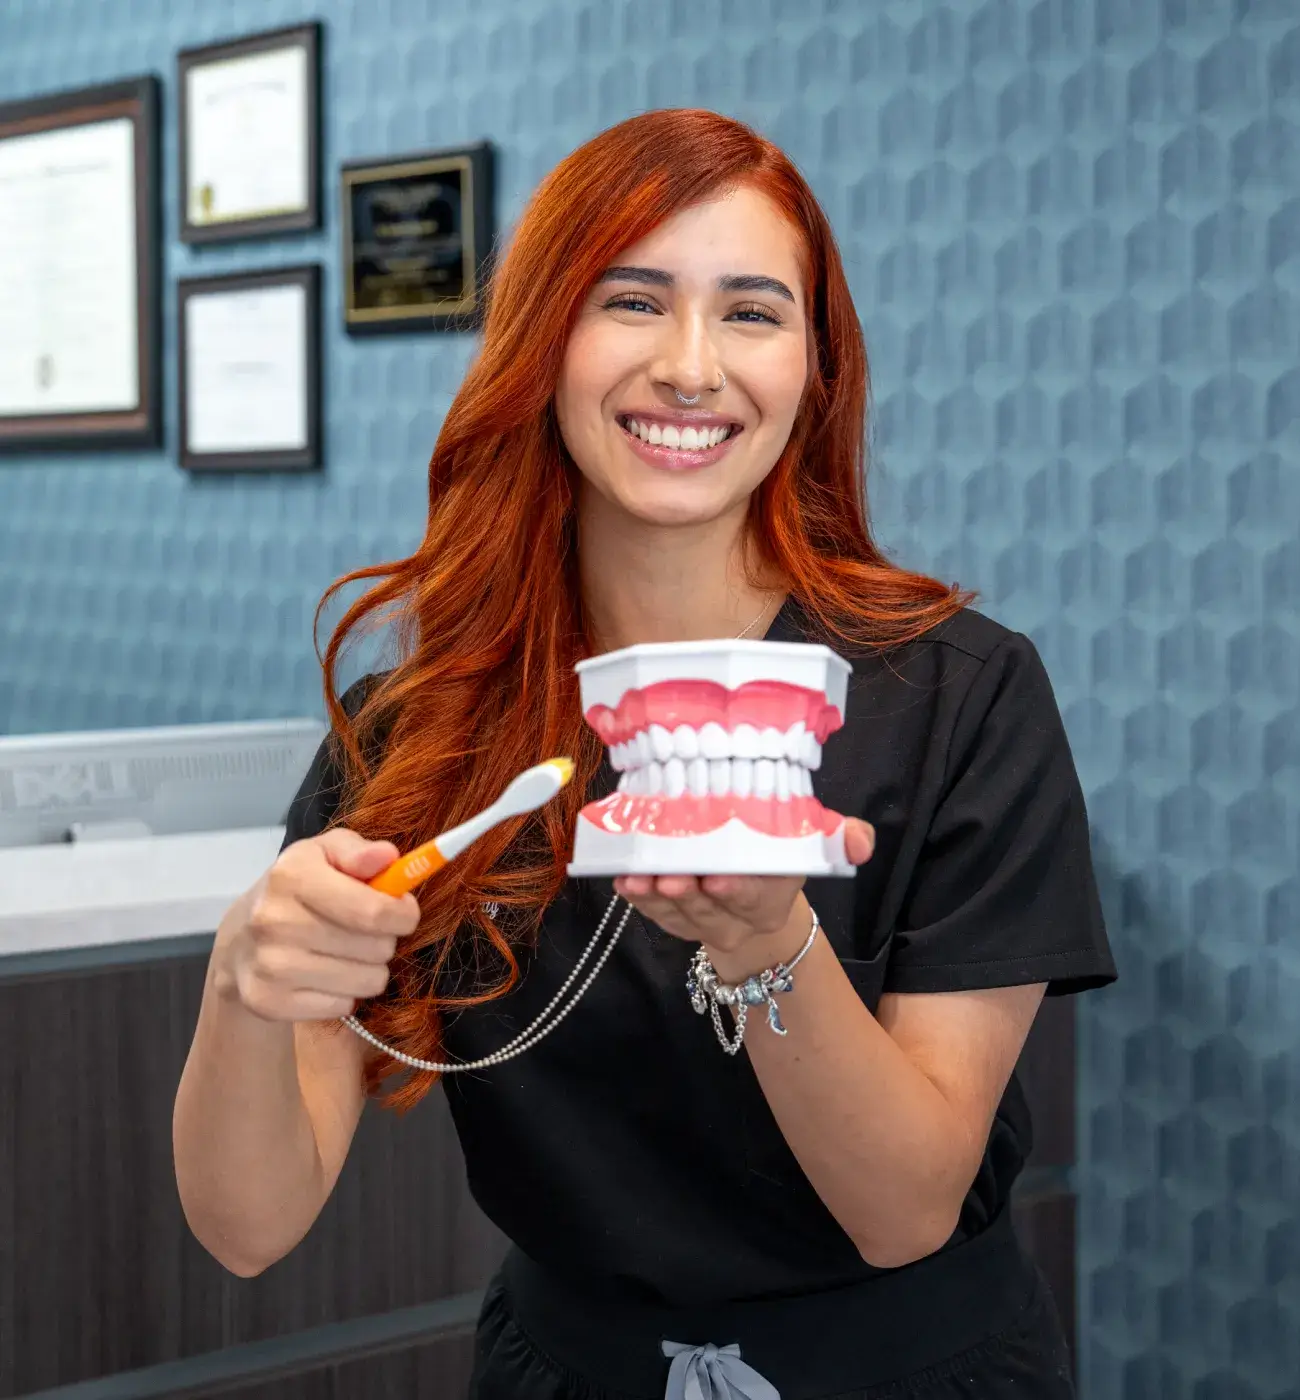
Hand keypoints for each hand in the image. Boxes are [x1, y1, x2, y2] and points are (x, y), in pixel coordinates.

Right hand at [212, 829, 420, 1022]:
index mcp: (292, 876)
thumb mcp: (326, 853)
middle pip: (376, 949)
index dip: (403, 914)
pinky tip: (326, 976)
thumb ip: (359, 852)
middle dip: (384, 940)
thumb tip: (388, 856)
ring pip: (366, 981)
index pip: (374, 911)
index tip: (403, 911)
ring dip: (369, 969)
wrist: (240, 940)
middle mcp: (275, 921)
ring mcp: (269, 966)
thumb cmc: (299, 889)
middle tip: (365, 932)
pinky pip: (343, 1006)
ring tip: (347, 953)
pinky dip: (344, 994)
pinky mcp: (268, 1002)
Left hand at [613, 818, 874, 978]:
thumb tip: (862, 842)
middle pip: (709, 909)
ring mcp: (701, 919)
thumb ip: (845, 840)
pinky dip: (637, 899)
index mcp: (773, 896)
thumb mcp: (816, 847)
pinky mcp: (674, 917)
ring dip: (655, 896)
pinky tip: (623, 879)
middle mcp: (736, 915)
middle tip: (669, 876)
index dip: (737, 890)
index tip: (719, 879)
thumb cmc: (780, 862)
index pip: (755, 896)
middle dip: (688, 895)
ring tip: (638, 875)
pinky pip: (653, 912)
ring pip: (677, 913)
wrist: (758, 901)